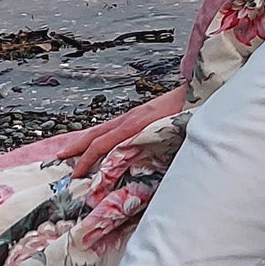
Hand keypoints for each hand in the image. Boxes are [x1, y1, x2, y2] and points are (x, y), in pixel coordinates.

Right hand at [62, 85, 184, 177]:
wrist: (204, 90)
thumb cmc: (191, 113)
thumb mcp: (173, 136)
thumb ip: (155, 152)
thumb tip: (139, 171)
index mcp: (136, 123)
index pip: (103, 143)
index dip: (87, 160)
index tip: (76, 175)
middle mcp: (132, 116)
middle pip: (97, 132)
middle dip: (77, 146)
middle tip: (60, 157)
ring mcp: (136, 112)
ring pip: (105, 127)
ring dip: (87, 139)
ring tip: (73, 149)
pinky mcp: (143, 112)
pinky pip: (115, 124)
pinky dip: (102, 133)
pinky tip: (103, 138)